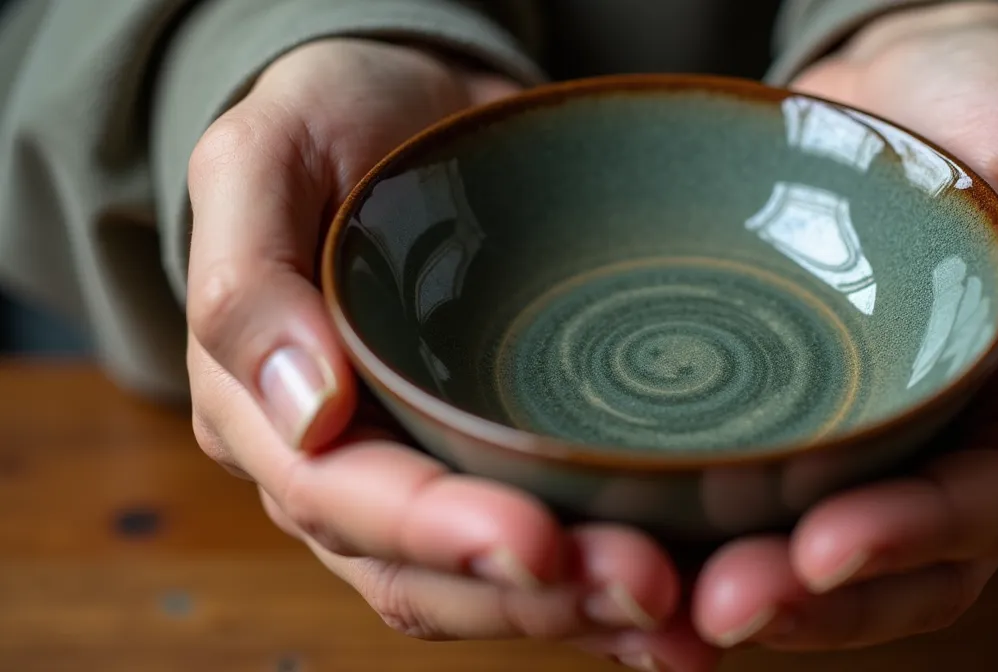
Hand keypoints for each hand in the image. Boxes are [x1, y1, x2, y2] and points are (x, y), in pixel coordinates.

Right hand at [183, 38, 717, 669]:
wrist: (413, 111)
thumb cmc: (333, 119)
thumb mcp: (263, 153)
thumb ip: (246, 278)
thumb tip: (301, 413)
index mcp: (263, 410)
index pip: (345, 501)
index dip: (438, 533)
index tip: (536, 541)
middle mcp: (342, 468)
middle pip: (427, 574)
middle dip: (535, 596)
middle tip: (648, 585)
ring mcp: (424, 474)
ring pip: (490, 588)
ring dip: (584, 611)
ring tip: (683, 604)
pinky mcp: (500, 463)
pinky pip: (546, 553)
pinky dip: (608, 590)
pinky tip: (690, 596)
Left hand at [688, 2, 997, 650]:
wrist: (910, 88)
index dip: (915, 534)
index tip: (820, 548)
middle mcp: (994, 448)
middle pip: (924, 563)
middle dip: (828, 600)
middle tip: (725, 604)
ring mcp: (912, 447)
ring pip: (860, 570)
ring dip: (779, 601)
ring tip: (689, 611)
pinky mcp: (836, 430)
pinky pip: (798, 514)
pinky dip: (742, 552)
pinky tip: (675, 571)